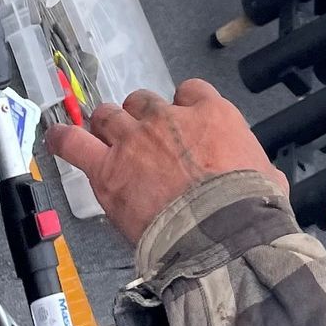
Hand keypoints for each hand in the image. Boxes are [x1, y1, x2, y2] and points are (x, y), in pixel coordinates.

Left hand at [47, 79, 286, 247]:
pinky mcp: (107, 169)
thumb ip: (259, 169)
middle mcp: (169, 119)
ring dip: (106, 125)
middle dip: (141, 118)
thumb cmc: (247, 209)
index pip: (191, 92)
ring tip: (105, 140)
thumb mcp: (269, 180)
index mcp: (213, 115)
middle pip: (144, 102)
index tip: (182, 123)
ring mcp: (134, 140)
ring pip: (108, 115)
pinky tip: (57, 139)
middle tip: (143, 140)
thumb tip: (267, 179)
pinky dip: (63, 139)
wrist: (218, 234)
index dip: (183, 107)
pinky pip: (74, 143)